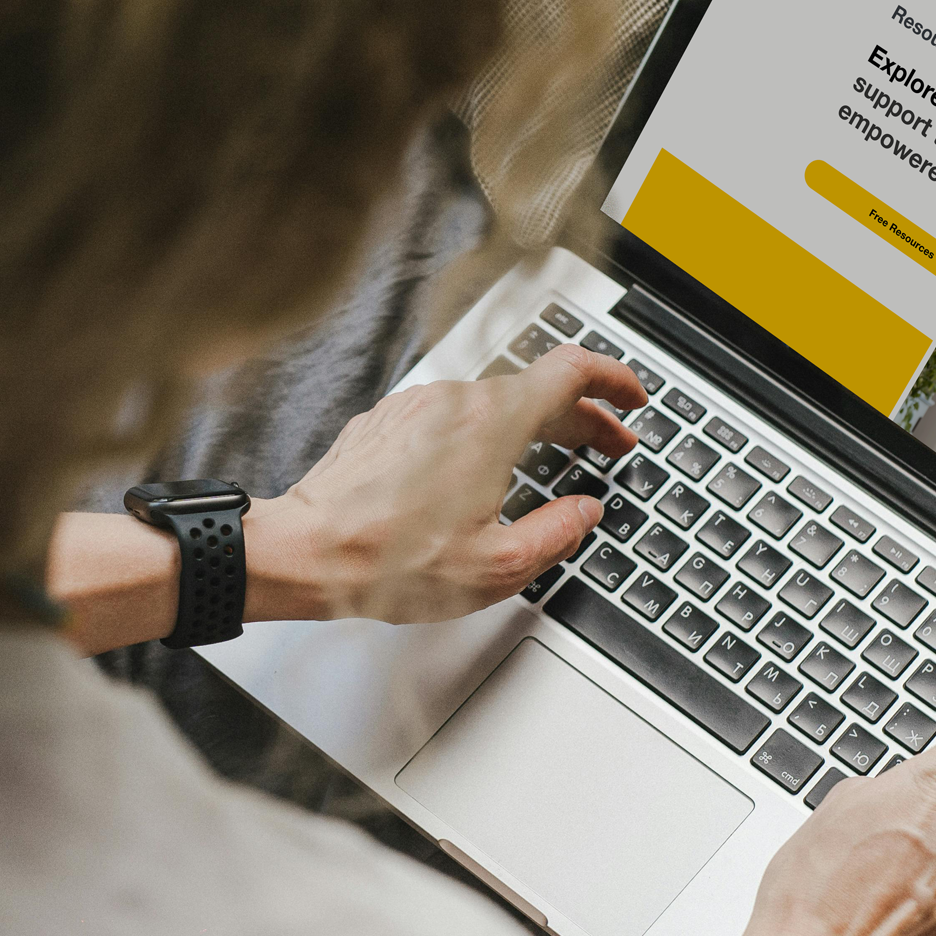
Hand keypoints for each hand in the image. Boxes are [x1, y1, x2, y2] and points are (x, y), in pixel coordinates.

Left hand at [247, 344, 646, 623]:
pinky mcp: (386, 422)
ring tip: (546, 463)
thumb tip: (583, 511)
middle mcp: (455, 399)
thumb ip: (557, 532)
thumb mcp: (498, 565)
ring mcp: (416, 406)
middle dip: (581, 417)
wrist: (304, 553)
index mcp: (493, 423)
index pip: (572, 370)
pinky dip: (482, 435)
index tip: (631, 400)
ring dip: (529, 426)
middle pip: (536, 389)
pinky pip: (450, 418)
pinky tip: (481, 474)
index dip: (614, 380)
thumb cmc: (388, 561)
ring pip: (491, 403)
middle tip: (607, 447)